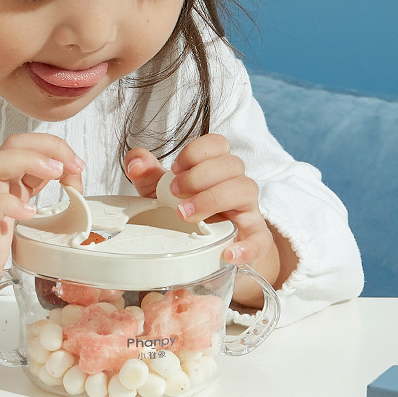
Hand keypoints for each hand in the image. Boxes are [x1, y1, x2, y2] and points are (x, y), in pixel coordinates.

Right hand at [0, 133, 84, 320]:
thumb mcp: (13, 218)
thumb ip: (30, 196)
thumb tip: (64, 185)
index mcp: (4, 186)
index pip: (27, 146)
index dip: (55, 148)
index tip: (77, 166)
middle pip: (12, 146)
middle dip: (47, 146)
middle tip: (71, 165)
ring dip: (27, 161)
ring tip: (53, 173)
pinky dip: (8, 205)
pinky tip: (27, 213)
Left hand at [124, 135, 281, 307]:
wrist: (207, 249)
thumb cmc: (186, 212)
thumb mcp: (160, 192)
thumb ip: (147, 174)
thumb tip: (136, 162)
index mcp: (216, 167)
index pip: (218, 143)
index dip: (195, 153)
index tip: (174, 170)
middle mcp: (235, 183)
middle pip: (232, 163)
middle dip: (198, 177)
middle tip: (174, 195)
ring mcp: (248, 210)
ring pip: (246, 189)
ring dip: (213, 199)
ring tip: (187, 216)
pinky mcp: (255, 238)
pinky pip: (261, 239)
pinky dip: (246, 245)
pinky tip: (227, 253)